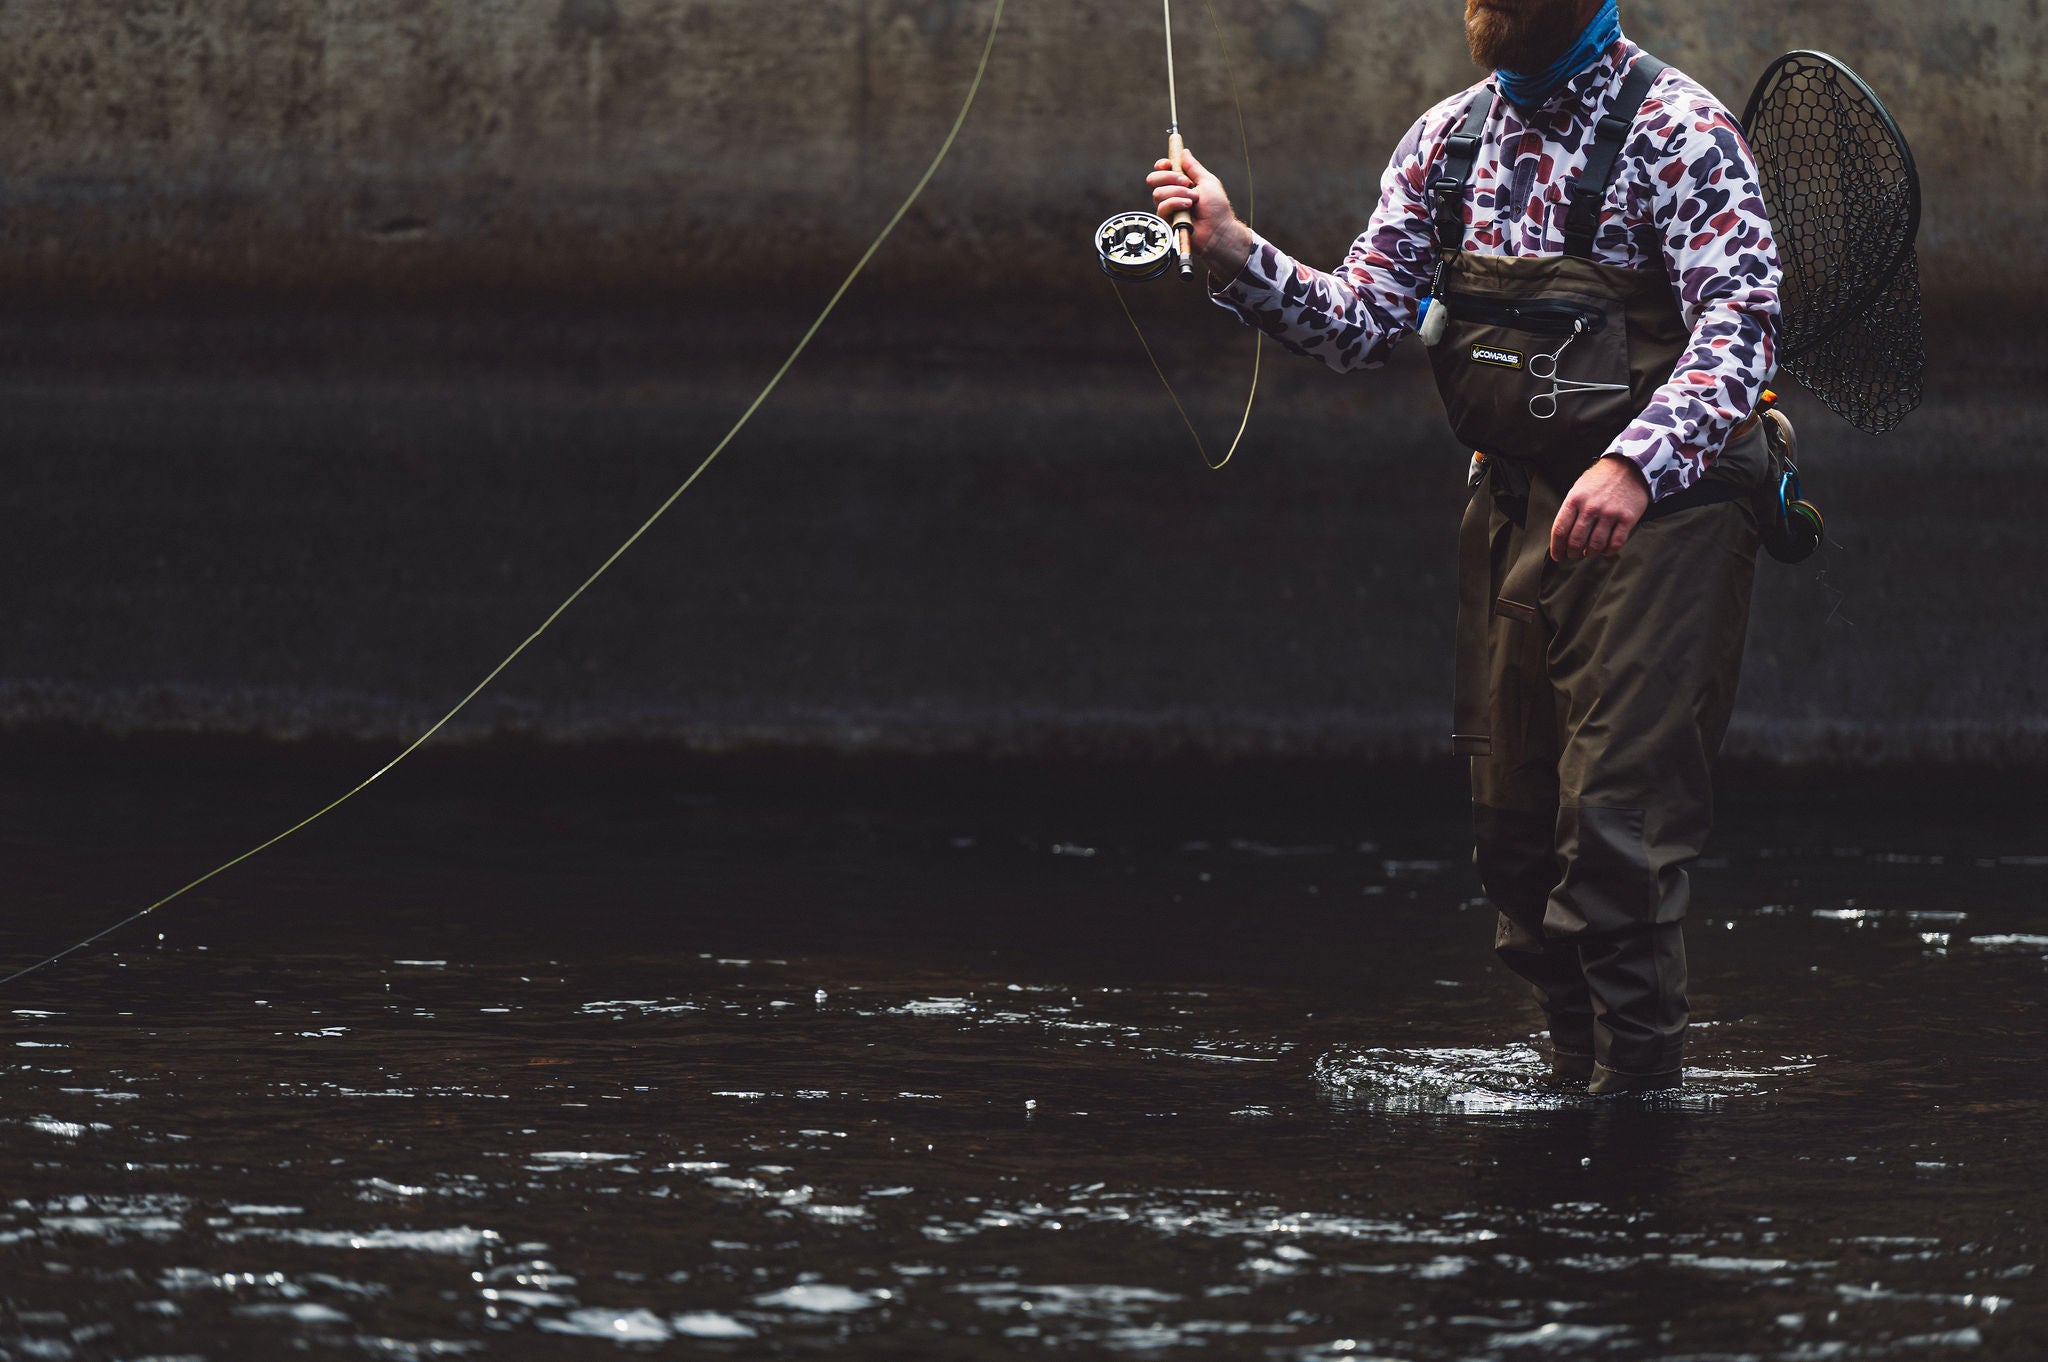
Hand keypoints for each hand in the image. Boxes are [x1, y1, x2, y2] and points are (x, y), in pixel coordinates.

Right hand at [1146, 148, 1254, 281]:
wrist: (1218, 230)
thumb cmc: (1217, 209)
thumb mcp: (1208, 182)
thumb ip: (1194, 167)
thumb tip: (1184, 152)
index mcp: (1181, 183)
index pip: (1162, 171)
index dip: (1162, 165)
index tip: (1168, 164)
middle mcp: (1172, 194)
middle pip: (1153, 179)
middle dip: (1169, 177)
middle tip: (1187, 183)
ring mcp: (1169, 208)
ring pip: (1158, 193)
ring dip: (1178, 193)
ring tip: (1193, 200)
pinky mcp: (1167, 221)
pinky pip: (1162, 207)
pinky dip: (1176, 204)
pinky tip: (1188, 207)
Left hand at [1550, 456, 1649, 561]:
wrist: (1630, 465)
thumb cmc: (1601, 479)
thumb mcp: (1579, 488)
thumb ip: (1571, 510)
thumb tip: (1564, 535)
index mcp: (1575, 500)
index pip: (1560, 530)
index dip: (1557, 547)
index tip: (1557, 555)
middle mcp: (1591, 508)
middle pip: (1576, 541)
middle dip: (1572, 553)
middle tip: (1573, 556)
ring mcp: (1610, 514)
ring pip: (1595, 545)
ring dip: (1590, 553)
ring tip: (1589, 553)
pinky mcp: (1627, 518)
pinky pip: (1615, 543)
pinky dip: (1608, 551)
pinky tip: (1605, 549)